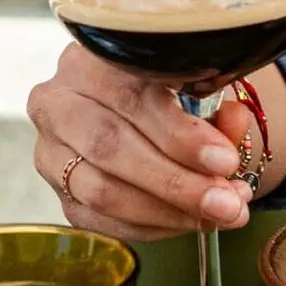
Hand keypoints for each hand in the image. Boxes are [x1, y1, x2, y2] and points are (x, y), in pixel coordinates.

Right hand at [28, 43, 249, 241]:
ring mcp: (50, 151)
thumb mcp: (196, 89)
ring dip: (167, 211)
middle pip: (110, 146)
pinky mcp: (59, 192)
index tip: (225, 160)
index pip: (131, 96)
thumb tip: (235, 125)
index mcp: (90, 58)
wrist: (136, 117)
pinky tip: (190, 222)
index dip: (180, 134)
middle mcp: (58, 101)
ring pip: (102, 190)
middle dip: (176, 182)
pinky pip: (102, 220)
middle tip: (225, 202)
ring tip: (218, 216)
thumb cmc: (167, 95)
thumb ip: (216, 109)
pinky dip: (153, 227)